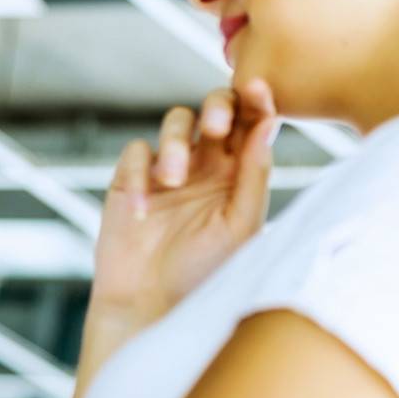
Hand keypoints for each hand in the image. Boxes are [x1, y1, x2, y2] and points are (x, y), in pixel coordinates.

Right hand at [86, 80, 278, 358]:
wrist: (150, 307)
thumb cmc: (203, 275)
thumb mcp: (241, 226)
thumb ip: (255, 175)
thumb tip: (269, 122)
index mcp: (240, 175)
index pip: (252, 125)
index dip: (256, 102)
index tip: (259, 91)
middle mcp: (206, 167)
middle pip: (215, 109)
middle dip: (218, 105)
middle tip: (217, 125)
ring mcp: (166, 172)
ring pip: (176, 123)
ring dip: (176, 142)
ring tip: (174, 180)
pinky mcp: (129, 182)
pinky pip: (136, 152)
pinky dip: (140, 171)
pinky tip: (143, 207)